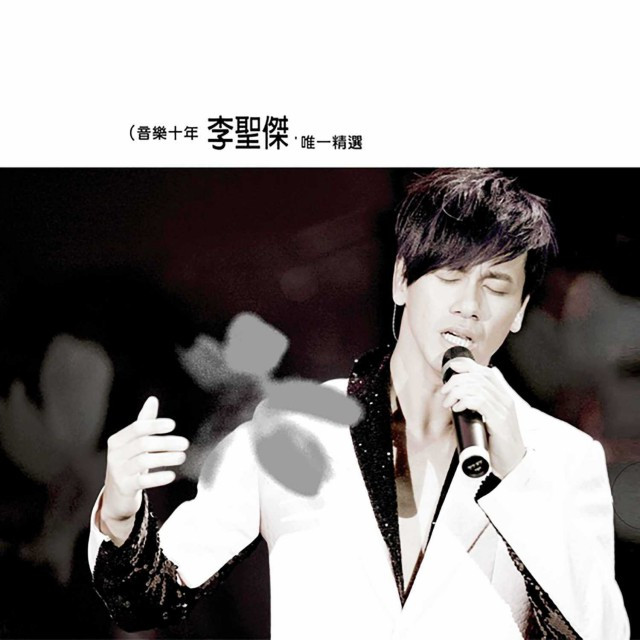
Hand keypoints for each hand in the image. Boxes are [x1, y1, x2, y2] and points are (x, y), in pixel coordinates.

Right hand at [99, 396, 188, 544]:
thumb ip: (144, 422)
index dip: (155, 425)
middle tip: (185, 444)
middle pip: (143, 444)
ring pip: (144, 461)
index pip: (137, 428)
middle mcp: (115, 455)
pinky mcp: (124, 488)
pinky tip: (171, 475)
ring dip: (166, 458)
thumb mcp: (134, 444)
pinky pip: (142, 481)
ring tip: (182, 457)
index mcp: (118, 440)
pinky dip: (158, 477)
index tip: (172, 425)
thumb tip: (152, 399)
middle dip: (166, 442)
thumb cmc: (129, 464)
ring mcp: (118, 472)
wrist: (116, 496)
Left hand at [440, 358, 524, 478]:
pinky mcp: (500, 422)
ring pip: (478, 388)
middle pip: (479, 378)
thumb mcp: (487, 419)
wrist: (511, 463)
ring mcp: (504, 410)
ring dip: (457, 392)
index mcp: (503, 397)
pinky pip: (481, 402)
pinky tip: (457, 408)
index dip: (469, 366)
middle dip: (457, 381)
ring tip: (448, 402)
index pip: (486, 373)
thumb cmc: (496, 442)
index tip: (453, 367)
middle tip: (445, 391)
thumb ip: (477, 407)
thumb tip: (456, 399)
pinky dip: (465, 401)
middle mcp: (505, 400)